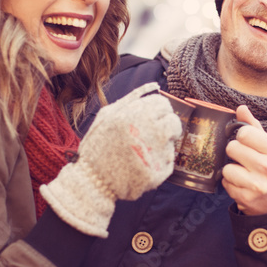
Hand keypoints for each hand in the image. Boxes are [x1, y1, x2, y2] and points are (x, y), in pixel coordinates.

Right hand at [40, 82, 182, 235]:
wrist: (93, 180)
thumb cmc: (99, 145)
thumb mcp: (107, 115)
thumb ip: (131, 98)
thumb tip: (154, 86)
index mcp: (135, 115)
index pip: (162, 103)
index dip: (158, 110)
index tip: (152, 118)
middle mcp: (149, 132)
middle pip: (173, 121)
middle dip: (165, 126)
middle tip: (152, 134)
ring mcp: (156, 154)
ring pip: (173, 142)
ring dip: (164, 144)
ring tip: (145, 150)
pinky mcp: (159, 173)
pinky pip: (168, 162)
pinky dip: (159, 162)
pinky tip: (143, 164)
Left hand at [221, 105, 266, 215]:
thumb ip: (255, 128)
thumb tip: (241, 108)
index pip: (244, 133)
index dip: (241, 137)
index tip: (247, 144)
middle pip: (232, 148)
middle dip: (234, 153)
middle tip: (244, 159)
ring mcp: (258, 185)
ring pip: (226, 168)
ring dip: (231, 171)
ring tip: (244, 174)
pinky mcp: (247, 199)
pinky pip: (226, 184)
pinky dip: (231, 184)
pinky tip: (243, 185)